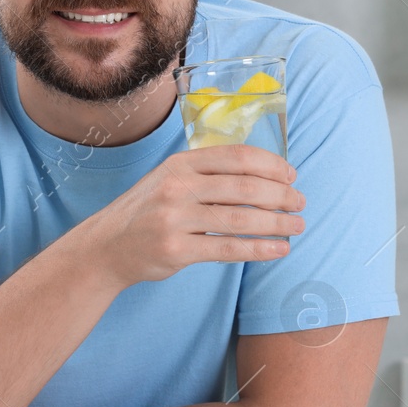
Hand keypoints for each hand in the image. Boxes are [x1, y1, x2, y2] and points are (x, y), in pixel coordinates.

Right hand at [80, 144, 305, 286]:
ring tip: (297, 227)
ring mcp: (175, 218)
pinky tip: (278, 249)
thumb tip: (263, 176)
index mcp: (180, 163)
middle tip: (300, 203)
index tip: (291, 176)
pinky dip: (259, 249)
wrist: (107, 246)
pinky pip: (229, 248)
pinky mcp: (177, 250)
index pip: (237, 157)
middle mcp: (178, 186)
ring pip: (241, 219)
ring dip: (277, 223)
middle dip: (281, 196)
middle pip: (245, 187)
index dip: (271, 165)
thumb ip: (206, 173)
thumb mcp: (169, 179)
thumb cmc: (147, 211)